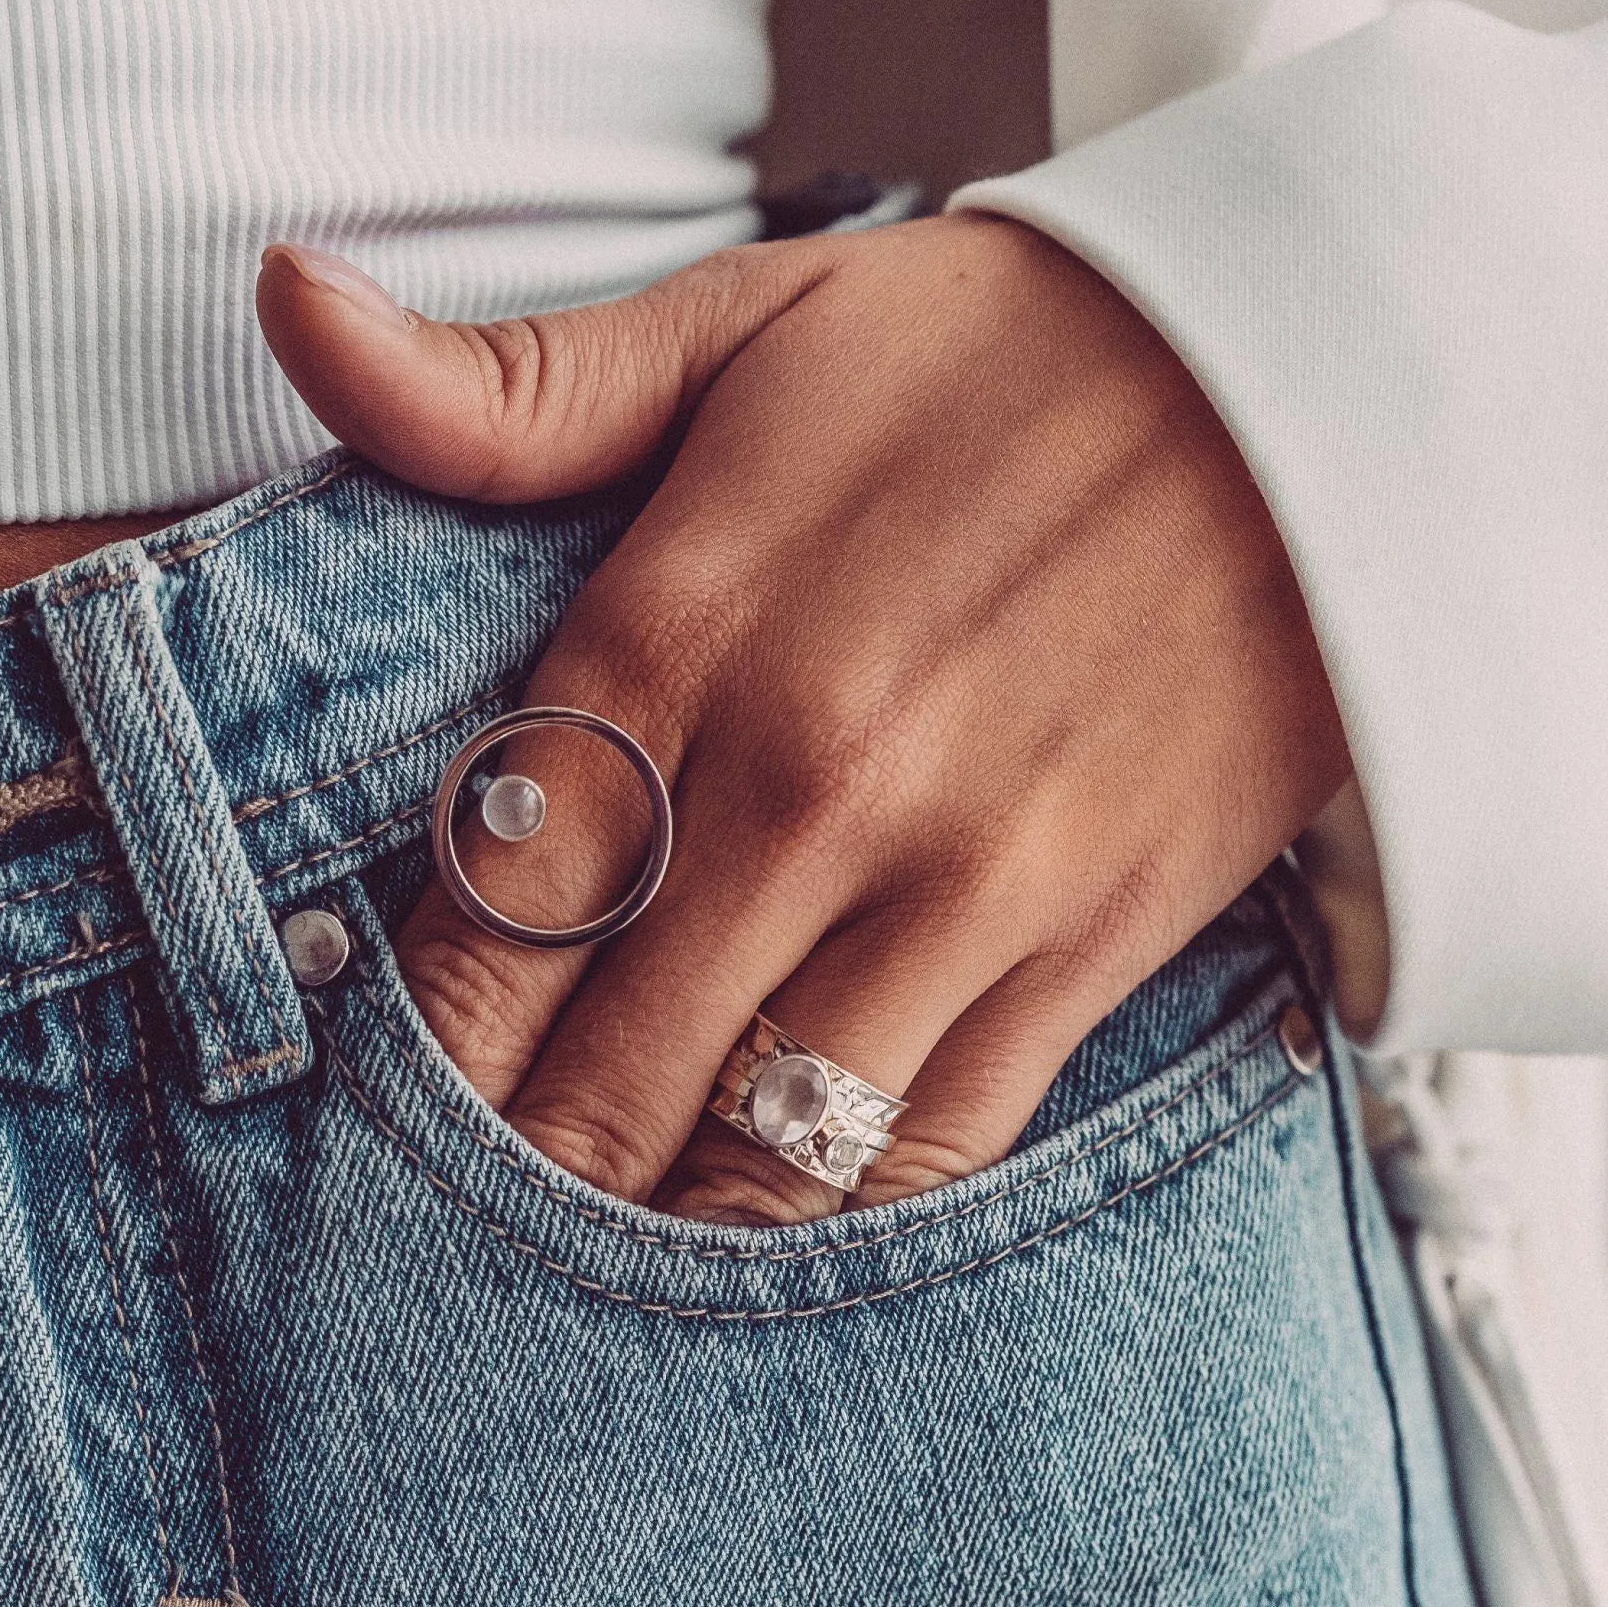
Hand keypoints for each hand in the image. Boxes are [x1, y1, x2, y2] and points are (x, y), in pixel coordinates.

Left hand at [256, 214, 1347, 1222]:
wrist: (1319, 383)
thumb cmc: (1007, 355)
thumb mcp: (749, 325)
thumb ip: (506, 387)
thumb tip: (288, 301)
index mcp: (676, 635)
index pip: (486, 918)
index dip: (415, 1057)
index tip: (381, 1127)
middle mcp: (803, 786)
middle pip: (601, 1075)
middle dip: (518, 1186)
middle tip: (460, 1266)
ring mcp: (959, 881)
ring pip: (762, 1151)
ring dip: (664, 1245)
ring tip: (598, 1305)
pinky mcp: (1094, 938)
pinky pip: (940, 1145)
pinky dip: (846, 1225)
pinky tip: (785, 1252)